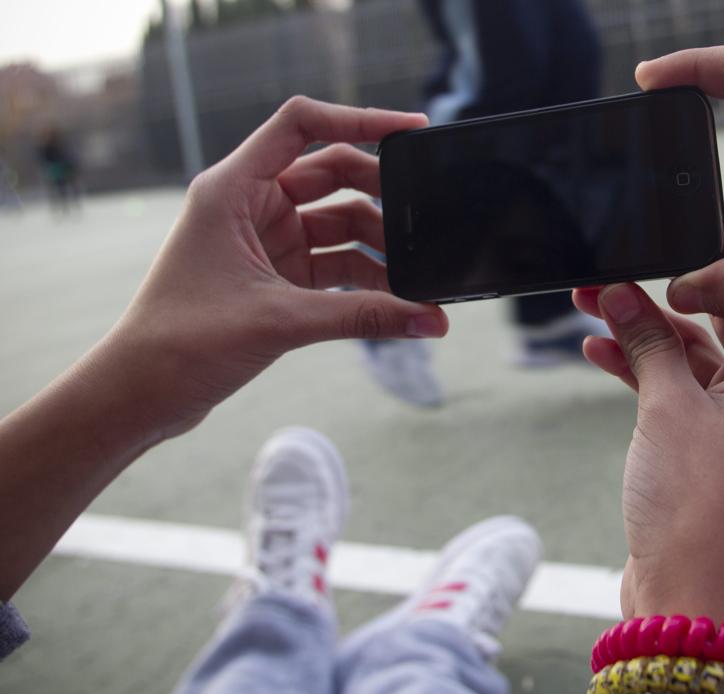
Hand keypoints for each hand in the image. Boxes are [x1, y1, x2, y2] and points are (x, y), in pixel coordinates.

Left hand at [106, 96, 447, 439]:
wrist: (142, 393)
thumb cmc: (182, 343)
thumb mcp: (281, 321)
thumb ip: (363, 316)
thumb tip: (430, 318)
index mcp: (233, 188)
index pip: (302, 125)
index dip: (359, 118)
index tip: (411, 130)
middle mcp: (250, 204)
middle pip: (332, 172)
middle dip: (381, 193)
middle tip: (424, 216)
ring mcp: (266, 239)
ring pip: (339, 222)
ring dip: (378, 245)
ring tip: (418, 273)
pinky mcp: (277, 276)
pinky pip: (335, 263)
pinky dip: (366, 278)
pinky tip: (398, 300)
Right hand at [573, 278, 723, 626]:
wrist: (690, 594)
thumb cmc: (696, 504)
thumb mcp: (668, 406)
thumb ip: (649, 341)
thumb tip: (622, 293)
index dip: (722, 254)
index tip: (682, 223)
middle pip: (722, 318)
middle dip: (663, 292)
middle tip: (613, 266)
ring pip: (692, 354)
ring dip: (643, 331)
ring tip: (587, 300)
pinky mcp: (709, 444)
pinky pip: (677, 389)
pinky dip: (641, 370)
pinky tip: (597, 350)